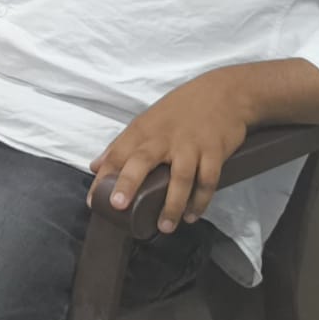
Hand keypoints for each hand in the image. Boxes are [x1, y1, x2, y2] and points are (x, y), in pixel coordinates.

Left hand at [88, 69, 251, 233]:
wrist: (224, 92)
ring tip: (165, 227)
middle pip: (142, 160)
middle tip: (119, 206)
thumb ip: (122, 144)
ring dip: (172, 205)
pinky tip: (192, 215)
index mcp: (144, 129)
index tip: (94, 201)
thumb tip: (95, 167)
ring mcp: (190, 145)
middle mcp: (164, 137)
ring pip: (180, 177)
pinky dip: (200, 201)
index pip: (117, 153)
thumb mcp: (148, 120)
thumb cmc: (182, 109)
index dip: (104, 177)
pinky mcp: (214, 151)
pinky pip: (207, 180)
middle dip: (128, 182)